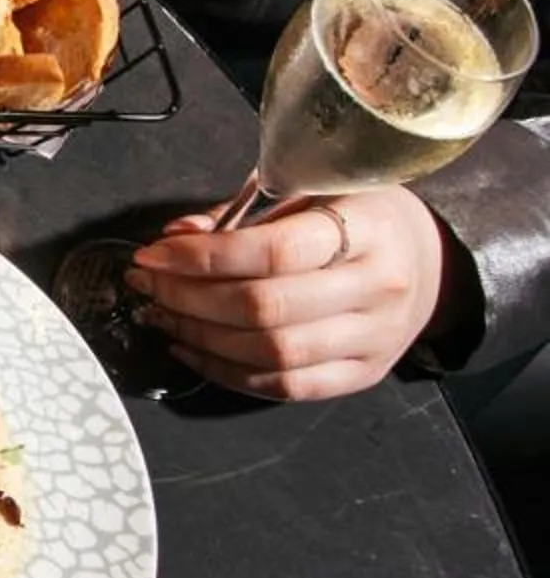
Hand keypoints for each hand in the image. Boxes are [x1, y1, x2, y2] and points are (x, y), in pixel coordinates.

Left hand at [125, 188, 451, 400]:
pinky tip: (191, 349)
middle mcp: (377, 289)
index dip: (201, 257)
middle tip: (146, 287)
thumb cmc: (360, 215)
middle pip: (264, 308)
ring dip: (200, 338)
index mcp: (367, 230)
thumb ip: (243, 213)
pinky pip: (286, 387)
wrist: (432, 260)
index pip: (272, 252)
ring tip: (160, 316)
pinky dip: (228, 373)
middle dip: (188, 299)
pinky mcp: (364, 374)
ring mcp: (374, 338)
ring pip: (271, 354)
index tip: (151, 255)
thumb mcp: (314, 190)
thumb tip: (175, 236)